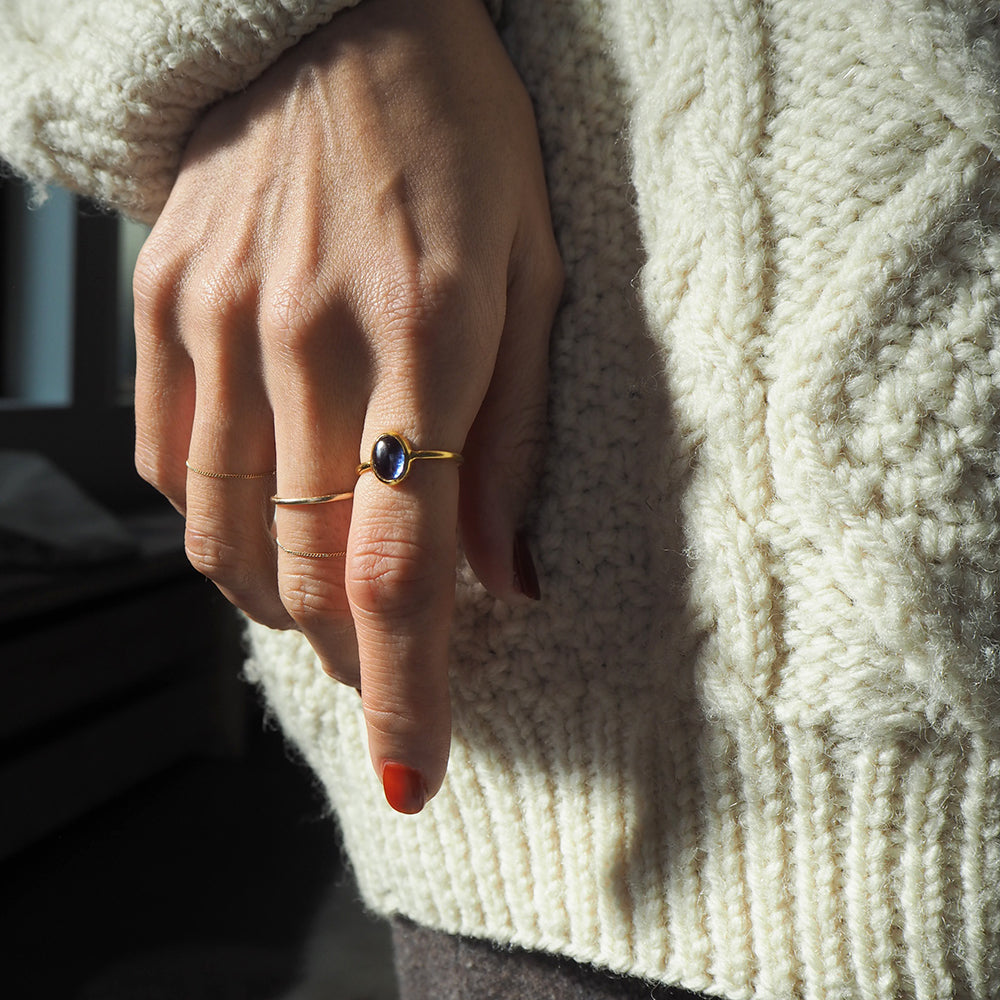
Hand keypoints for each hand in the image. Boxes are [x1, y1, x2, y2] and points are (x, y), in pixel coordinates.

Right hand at [132, 0, 561, 811]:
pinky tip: (262, 521)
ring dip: (283, 604)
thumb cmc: (463, 140)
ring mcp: (217, 324)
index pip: (404, 566)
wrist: (336, 15)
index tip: (413, 777)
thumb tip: (507, 577)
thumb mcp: (536, 271)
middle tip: (389, 663)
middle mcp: (307, 342)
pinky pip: (168, 466)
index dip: (406, 695)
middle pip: (308, 576)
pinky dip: (217, 529)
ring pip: (224, 540)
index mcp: (430, 336)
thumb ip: (517, 432)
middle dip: (351, 657)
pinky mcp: (159, 306)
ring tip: (330, 598)